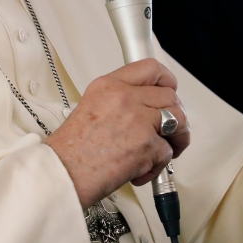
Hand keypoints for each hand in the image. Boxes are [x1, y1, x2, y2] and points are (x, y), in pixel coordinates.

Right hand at [45, 59, 189, 209]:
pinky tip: (140, 171)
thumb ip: (119, 102)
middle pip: (170, 96)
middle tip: (170, 130)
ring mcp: (138, 120)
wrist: (63, 173)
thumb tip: (145, 108)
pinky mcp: (146, 145)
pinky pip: (167, 152)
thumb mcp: (90, 107)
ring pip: (178, 120)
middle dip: (176, 115)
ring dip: (177, 138)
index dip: (167, 80)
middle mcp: (125, 98)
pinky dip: (158, 166)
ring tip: (165, 150)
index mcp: (110, 85)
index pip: (150, 69)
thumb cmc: (71, 150)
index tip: (171, 90)